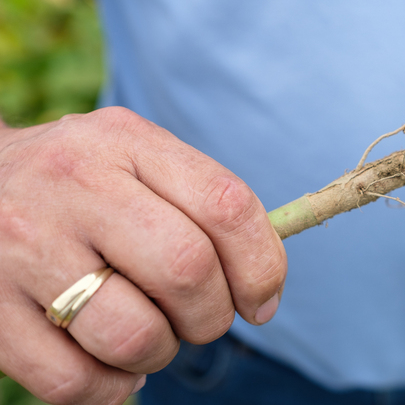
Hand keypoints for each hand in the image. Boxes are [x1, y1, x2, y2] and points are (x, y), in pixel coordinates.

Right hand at [0, 107, 286, 403]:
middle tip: (199, 318)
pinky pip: (74, 382)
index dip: (262, 266)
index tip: (262, 301)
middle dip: (212, 315)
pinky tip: (107, 361)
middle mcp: (73, 184)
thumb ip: (204, 206)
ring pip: (134, 335)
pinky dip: (110, 387)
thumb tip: (262, 292)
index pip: (226, 205)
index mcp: (126, 142)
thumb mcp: (139, 160)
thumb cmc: (84, 183)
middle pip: (187, 271)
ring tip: (147, 336)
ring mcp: (24, 246)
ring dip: (160, 352)